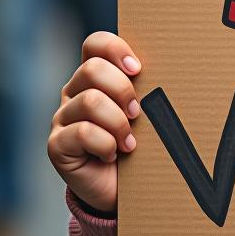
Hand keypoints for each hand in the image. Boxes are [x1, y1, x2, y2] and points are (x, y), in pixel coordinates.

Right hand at [47, 32, 141, 214]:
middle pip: (93, 69)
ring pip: (90, 100)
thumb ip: (151, 89)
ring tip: (131, 141)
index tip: (139, 69)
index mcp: (96, 76)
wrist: (123, 192)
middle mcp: (75, 92)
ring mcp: (62, 118)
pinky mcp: (56, 145)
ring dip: (118, 122)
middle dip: (123, 90)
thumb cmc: (142, 145)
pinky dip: (106, 144)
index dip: (116, 49)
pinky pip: (82, 132)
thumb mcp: (149, 113)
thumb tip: (178, 68)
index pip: (96, 44)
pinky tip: (114, 155)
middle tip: (138, 113)